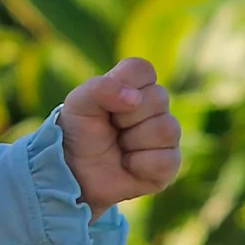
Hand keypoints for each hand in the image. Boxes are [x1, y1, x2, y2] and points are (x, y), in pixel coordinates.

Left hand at [60, 57, 180, 210]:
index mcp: (134, 84)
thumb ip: (100, 88)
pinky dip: (139, 165)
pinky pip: (166, 160)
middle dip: (125, 117)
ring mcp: (165, 134)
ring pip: (166, 129)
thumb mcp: (78, 104)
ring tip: (120, 148)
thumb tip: (134, 97)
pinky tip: (128, 165)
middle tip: (111, 128)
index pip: (143, 70)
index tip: (106, 104)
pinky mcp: (169, 163)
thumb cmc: (79, 134)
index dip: (123, 86)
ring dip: (133, 142)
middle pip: (158, 97)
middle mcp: (155, 106)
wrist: (75, 174)